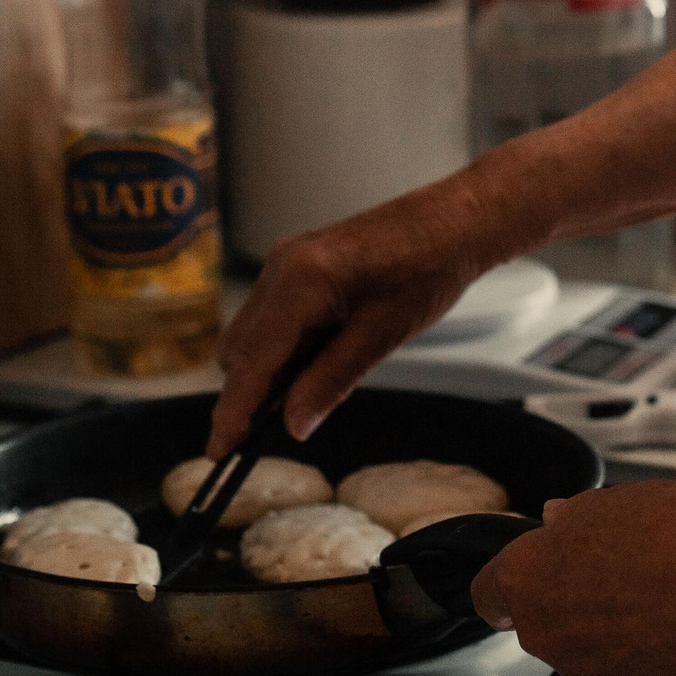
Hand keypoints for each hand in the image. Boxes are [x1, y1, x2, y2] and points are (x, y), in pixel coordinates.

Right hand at [206, 168, 517, 453]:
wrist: (455, 221)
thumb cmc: (429, 269)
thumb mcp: (382, 335)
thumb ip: (331, 381)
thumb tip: (291, 426)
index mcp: (300, 282)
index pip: (251, 362)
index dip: (234, 412)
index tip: (220, 454)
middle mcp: (281, 266)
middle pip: (240, 351)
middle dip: (252, 393)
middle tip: (287, 424)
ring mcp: (286, 260)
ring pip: (253, 334)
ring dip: (272, 369)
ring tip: (321, 385)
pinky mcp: (298, 262)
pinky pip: (273, 316)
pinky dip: (287, 346)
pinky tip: (325, 356)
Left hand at [470, 482, 675, 675]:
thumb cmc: (674, 537)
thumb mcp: (612, 502)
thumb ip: (574, 517)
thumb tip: (563, 520)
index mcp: (529, 579)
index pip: (489, 592)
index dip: (509, 583)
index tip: (525, 577)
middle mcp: (548, 634)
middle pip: (544, 622)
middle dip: (573, 602)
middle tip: (618, 571)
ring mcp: (588, 671)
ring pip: (588, 651)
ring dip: (612, 630)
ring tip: (659, 595)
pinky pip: (630, 674)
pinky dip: (649, 655)